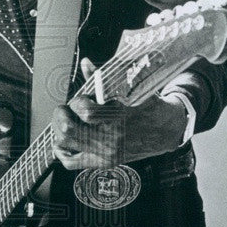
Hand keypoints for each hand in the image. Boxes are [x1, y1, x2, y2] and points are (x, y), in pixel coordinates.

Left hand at [51, 58, 187, 170]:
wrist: (166, 130)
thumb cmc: (147, 106)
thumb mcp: (131, 87)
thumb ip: (104, 78)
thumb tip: (86, 63)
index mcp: (119, 117)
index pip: (84, 111)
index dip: (77, 102)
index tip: (82, 99)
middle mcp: (111, 138)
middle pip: (68, 129)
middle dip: (61, 115)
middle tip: (66, 110)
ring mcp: (106, 153)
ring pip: (65, 144)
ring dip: (60, 129)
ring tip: (67, 121)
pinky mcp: (103, 162)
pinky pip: (71, 162)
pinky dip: (61, 150)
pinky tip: (64, 140)